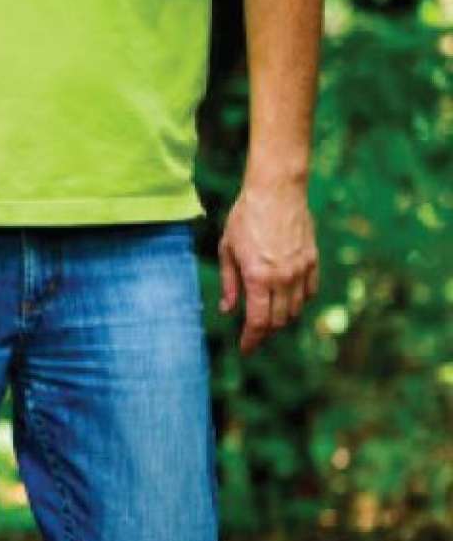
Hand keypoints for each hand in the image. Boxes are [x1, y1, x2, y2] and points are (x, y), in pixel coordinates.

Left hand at [218, 179, 317, 353]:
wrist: (277, 190)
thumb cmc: (246, 217)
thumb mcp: (227, 250)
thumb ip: (230, 284)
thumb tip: (228, 310)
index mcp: (258, 277)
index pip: (258, 322)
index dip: (252, 341)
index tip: (246, 350)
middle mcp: (283, 277)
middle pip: (278, 320)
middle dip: (264, 333)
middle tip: (253, 336)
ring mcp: (301, 269)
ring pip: (295, 309)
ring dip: (281, 319)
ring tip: (268, 319)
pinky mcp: (312, 260)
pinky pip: (310, 292)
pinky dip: (298, 302)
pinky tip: (286, 301)